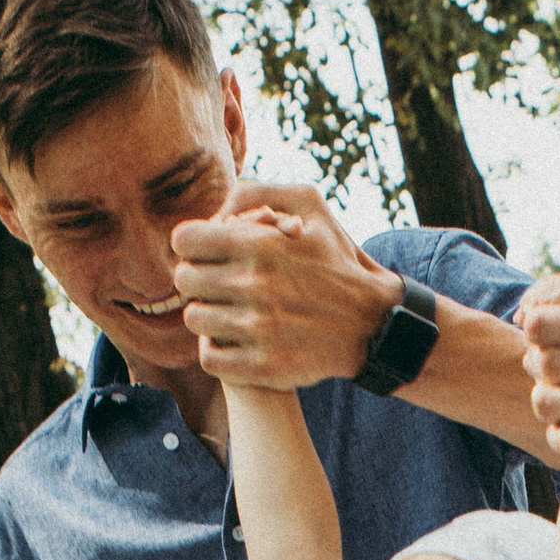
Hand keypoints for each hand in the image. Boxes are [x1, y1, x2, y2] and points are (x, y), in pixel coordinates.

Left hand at [174, 179, 393, 392]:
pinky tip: (232, 340)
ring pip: (194, 319)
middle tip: (219, 284)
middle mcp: (255, 283)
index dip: (193, 245)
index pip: (185, 240)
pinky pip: (209, 358)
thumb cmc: (336, 260)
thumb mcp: (310, 204)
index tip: (208, 254)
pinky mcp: (264, 365)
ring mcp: (259, 328)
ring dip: (208, 315)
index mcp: (260, 242)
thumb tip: (213, 213)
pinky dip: (216, 350)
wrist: (374, 323)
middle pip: (185, 280)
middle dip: (199, 279)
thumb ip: (256, 193)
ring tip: (228, 312)